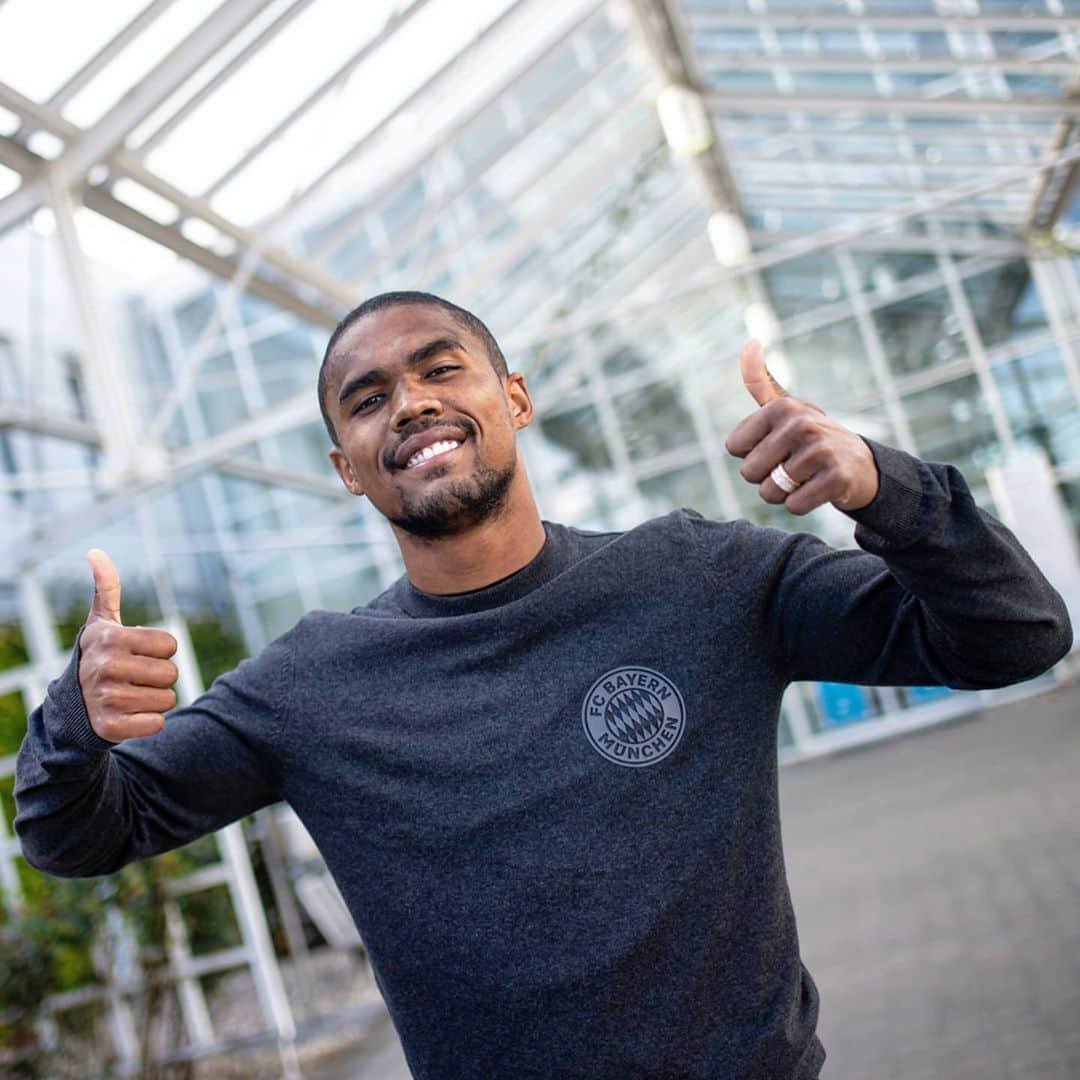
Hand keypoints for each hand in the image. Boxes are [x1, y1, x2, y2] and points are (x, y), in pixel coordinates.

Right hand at [77, 549, 178, 742]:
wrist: (73, 706)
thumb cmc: (99, 656)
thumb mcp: (102, 623)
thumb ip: (106, 587)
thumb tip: (95, 552)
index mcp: (111, 639)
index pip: (171, 645)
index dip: (160, 651)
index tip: (137, 654)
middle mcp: (106, 667)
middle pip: (172, 673)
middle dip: (159, 677)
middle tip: (134, 677)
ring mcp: (107, 699)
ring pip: (168, 699)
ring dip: (155, 700)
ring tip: (131, 695)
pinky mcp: (110, 727)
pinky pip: (157, 724)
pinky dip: (149, 722)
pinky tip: (128, 715)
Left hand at [724, 341, 878, 515]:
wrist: (860, 465)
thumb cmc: (811, 439)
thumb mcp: (786, 409)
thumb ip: (761, 382)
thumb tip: (749, 344)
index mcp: (781, 407)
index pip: (733, 447)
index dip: (751, 454)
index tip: (776, 446)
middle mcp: (801, 424)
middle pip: (749, 473)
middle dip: (766, 477)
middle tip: (792, 466)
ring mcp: (821, 450)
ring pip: (770, 492)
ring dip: (784, 493)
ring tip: (806, 477)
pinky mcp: (838, 478)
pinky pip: (794, 506)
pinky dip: (801, 504)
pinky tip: (818, 490)